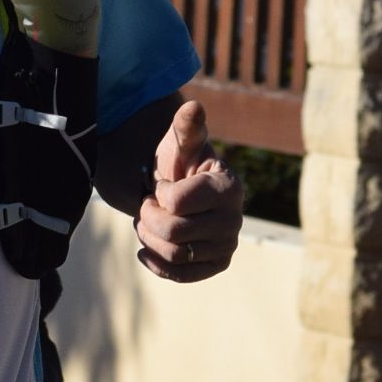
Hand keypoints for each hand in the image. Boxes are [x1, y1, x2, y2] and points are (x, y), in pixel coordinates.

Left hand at [134, 98, 241, 282]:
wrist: (180, 191)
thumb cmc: (180, 164)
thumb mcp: (181, 143)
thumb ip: (186, 127)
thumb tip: (193, 107)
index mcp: (229, 187)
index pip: (177, 202)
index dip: (159, 193)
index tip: (162, 185)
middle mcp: (235, 219)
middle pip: (174, 231)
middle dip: (148, 218)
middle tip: (147, 206)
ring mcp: (228, 244)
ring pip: (175, 254)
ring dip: (150, 238)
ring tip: (148, 223)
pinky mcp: (217, 264)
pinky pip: (182, 274)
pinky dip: (157, 263)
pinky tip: (147, 249)